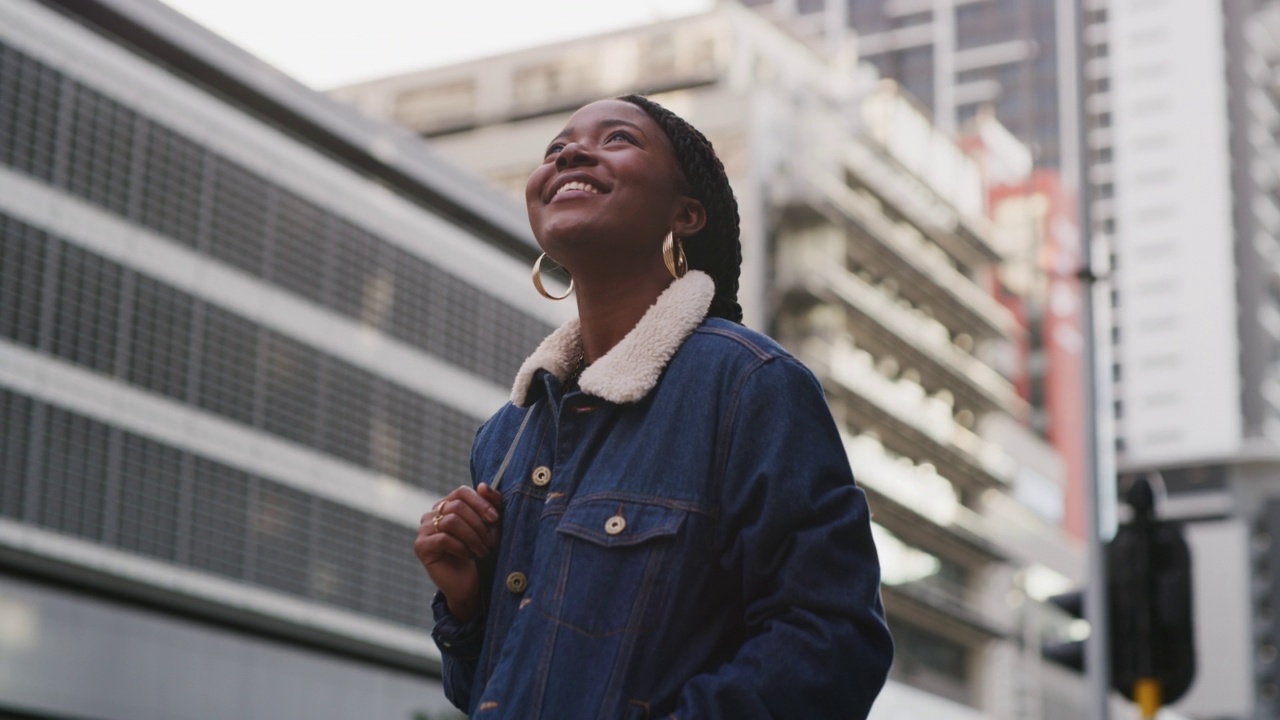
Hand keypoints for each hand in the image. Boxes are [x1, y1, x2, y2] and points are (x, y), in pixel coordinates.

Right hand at [414, 483, 502, 622]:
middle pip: (457, 506)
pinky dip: (461, 547)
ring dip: (472, 537)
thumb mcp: (491, 526)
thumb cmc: (480, 552)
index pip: (461, 491)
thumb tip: (483, 485)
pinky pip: (444, 539)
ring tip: (482, 551)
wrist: (469, 583)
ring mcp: (424, 529)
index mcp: (447, 504)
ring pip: (451, 521)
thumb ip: (491, 504)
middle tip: (490, 542)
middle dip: (478, 524)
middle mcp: (432, 514)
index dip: (480, 503)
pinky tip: (469, 556)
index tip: (495, 519)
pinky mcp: (421, 547)